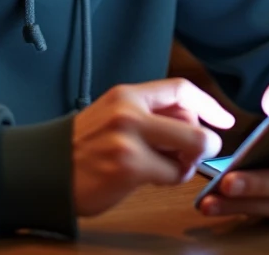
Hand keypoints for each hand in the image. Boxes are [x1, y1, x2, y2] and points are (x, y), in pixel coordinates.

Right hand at [73, 79, 234, 216]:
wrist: (44, 170)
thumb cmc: (80, 147)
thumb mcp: (113, 115)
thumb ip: (151, 114)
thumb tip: (195, 122)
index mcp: (126, 95)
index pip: (180, 88)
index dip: (209, 105)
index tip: (224, 120)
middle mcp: (129, 112)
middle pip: (193, 123)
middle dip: (204, 143)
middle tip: (194, 154)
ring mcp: (129, 139)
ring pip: (188, 150)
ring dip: (184, 164)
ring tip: (162, 167)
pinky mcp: (129, 167)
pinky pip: (173, 174)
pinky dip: (169, 179)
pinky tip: (148, 178)